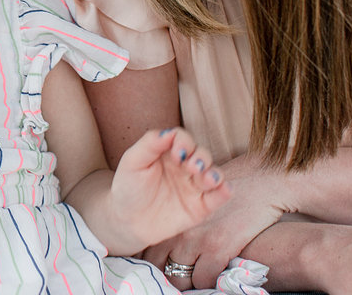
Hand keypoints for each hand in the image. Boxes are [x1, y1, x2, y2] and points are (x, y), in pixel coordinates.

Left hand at [108, 127, 231, 252]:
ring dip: (215, 174)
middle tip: (191, 167)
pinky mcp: (201, 207)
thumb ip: (149, 144)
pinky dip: (225, 192)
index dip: (184, 142)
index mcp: (168, 153)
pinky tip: (225, 189)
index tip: (177, 152)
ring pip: (214, 174)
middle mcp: (185, 167)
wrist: (126, 221)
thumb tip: (169, 132)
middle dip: (200, 158)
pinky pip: (218, 197)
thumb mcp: (133, 162)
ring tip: (207, 179)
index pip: (183, 139)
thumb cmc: (128, 187)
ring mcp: (194, 187)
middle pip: (202, 155)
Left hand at [141, 153, 293, 287]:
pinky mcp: (217, 249)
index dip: (153, 258)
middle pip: (159, 264)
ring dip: (187, 280)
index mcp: (170, 214)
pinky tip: (213, 273)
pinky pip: (203, 280)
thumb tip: (169, 227)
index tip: (159, 264)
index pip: (149, 246)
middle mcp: (177, 228)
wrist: (261, 181)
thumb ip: (181, 211)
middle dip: (167, 273)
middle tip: (176, 274)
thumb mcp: (197, 193)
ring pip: (180, 278)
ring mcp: (196, 240)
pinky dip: (208, 282)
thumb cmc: (230, 185)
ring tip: (194, 276)